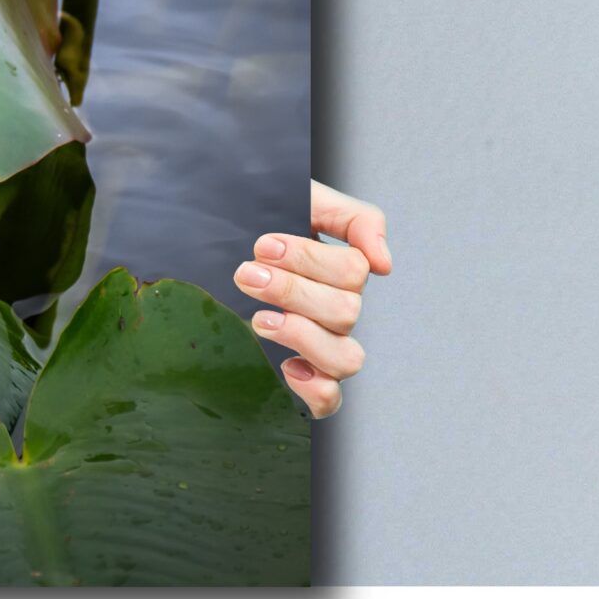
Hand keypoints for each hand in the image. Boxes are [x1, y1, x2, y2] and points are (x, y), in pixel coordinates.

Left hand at [236, 180, 390, 419]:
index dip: (309, 260)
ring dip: (302, 337)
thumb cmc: (263, 217)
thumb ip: (355, 218)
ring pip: (345, 359)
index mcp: (341, 271)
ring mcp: (322, 344)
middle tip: (247, 273)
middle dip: (291, 291)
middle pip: (345, 313)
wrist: (214, 235)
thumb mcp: (306, 198)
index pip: (353, 272)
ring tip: (260, 318)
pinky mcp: (302, 374)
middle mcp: (337, 310)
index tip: (263, 246)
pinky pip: (329, 400)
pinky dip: (316, 391)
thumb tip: (384, 264)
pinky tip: (287, 368)